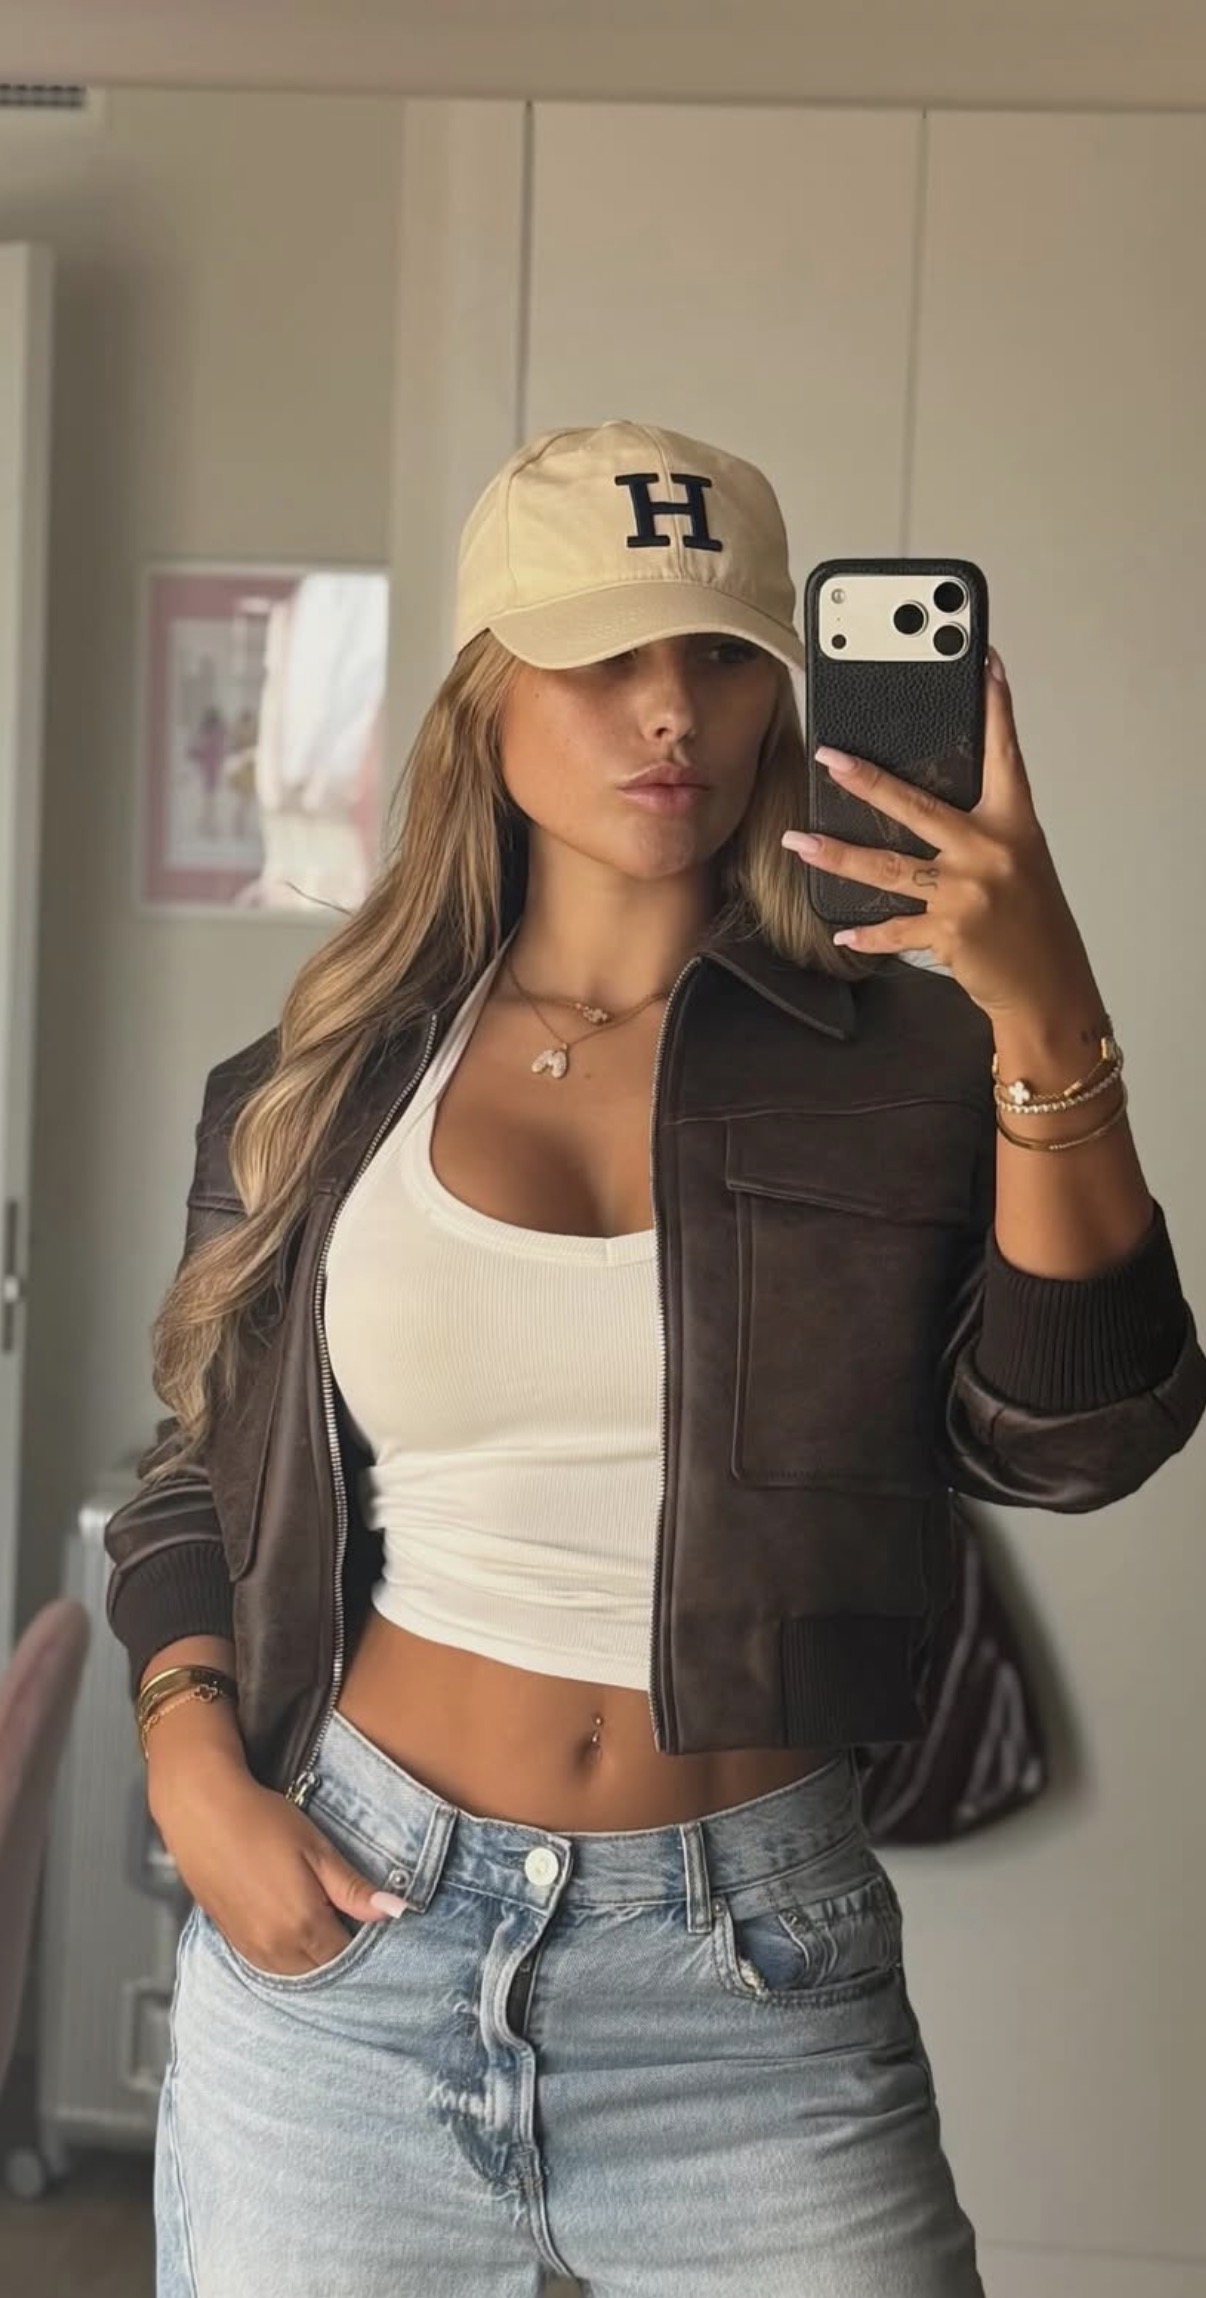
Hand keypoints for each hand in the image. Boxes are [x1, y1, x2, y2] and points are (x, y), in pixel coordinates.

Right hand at [151, 1742, 404, 1976]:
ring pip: (297, 1973)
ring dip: (314, 1957)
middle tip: (347, 1917)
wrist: (202, 1811)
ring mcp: (251, 1948)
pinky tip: (292, 1926)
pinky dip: (288, 1956)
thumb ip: (354, 1889)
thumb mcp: (317, 1849)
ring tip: (320, 1919)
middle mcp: (276, 1947)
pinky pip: (270, 1966)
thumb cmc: (262, 1822)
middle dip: (341, 1951)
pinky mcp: (233, 1941)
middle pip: (323, 1970)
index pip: (349, 1956)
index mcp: (303, 1924)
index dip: (365, 1941)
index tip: (370, 1919)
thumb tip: (396, 1911)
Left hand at [782, 648, 1098, 1022]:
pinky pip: (894, 928)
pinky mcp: (949, 932)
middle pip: (917, 806)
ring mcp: (967, 892)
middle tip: (829, 758)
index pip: (1004, 755)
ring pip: (887, 867)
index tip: (985, 663)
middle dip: (867, 780)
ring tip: (800, 842)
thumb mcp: (1018, 863)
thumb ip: (979, 832)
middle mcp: (990, 852)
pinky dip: (867, 934)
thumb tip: (921, 809)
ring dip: (837, 856)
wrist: (1048, 987)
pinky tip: (843, 931)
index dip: (996, 708)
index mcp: (1013, 825)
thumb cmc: (1033, 923)